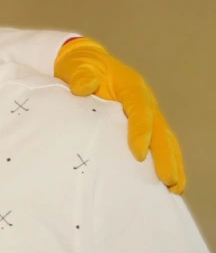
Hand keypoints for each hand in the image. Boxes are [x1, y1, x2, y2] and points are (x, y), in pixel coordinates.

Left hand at [54, 37, 184, 192]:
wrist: (83, 64)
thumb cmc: (79, 67)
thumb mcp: (76, 67)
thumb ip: (80, 76)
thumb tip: (83, 87)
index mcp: (131, 86)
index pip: (140, 110)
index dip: (141, 132)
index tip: (138, 154)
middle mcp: (144, 100)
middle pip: (160, 129)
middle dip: (165, 156)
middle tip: (168, 180)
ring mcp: (146, 113)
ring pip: (164, 139)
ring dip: (171, 163)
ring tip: (175, 189)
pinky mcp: (142, 125)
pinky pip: (157, 143)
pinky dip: (165, 162)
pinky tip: (167, 184)